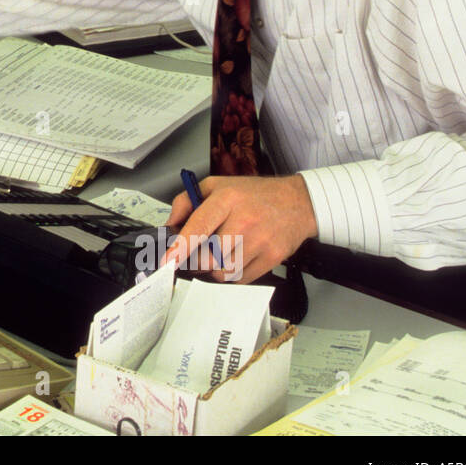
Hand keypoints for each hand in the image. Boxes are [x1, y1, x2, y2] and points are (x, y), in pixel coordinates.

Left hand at [162, 174, 316, 283]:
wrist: (298, 202)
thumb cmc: (254, 195)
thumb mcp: (217, 185)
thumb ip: (187, 201)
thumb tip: (170, 224)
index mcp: (227, 199)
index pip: (199, 226)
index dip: (181, 247)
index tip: (168, 261)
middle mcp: (244, 220)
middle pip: (209, 257)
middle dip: (197, 261)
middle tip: (198, 254)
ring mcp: (260, 240)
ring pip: (224, 272)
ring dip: (215, 269)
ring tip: (221, 253)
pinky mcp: (273, 257)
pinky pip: (242, 279)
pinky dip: (234, 274)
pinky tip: (237, 257)